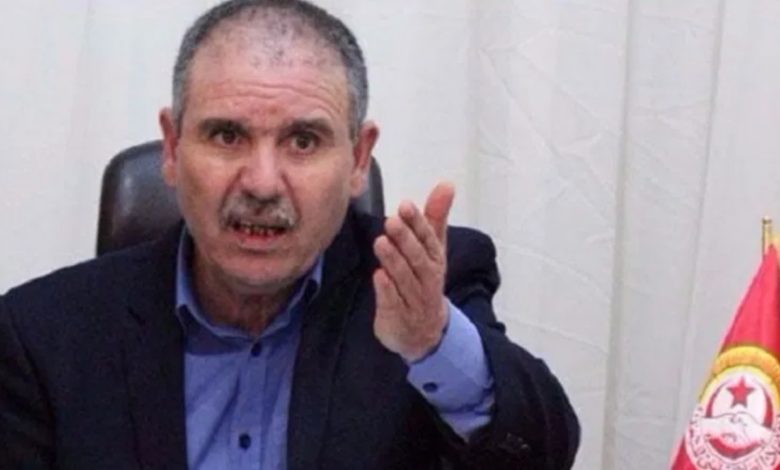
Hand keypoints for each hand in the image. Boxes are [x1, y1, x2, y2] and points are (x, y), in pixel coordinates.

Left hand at [372, 182, 454, 361]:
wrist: (424, 333)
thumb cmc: (424, 282)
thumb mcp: (433, 250)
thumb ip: (435, 218)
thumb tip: (447, 184)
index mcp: (435, 260)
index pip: (429, 239)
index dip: (418, 223)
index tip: (406, 206)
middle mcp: (427, 279)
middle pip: (418, 258)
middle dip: (406, 240)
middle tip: (391, 221)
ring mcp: (414, 299)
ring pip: (406, 279)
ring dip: (394, 261)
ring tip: (380, 242)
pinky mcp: (398, 316)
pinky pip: (394, 303)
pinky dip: (387, 291)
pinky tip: (378, 276)